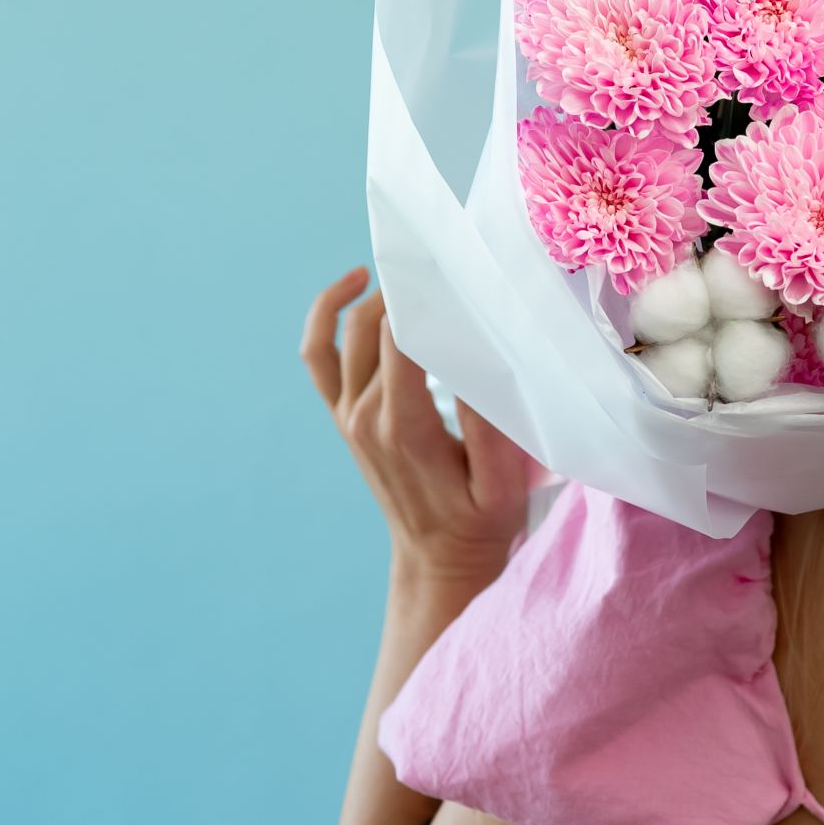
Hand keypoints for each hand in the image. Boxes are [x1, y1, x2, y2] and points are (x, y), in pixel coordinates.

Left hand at [301, 268, 530, 583]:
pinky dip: (327, 316)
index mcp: (405, 427)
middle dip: (407, 289)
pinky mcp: (344, 417)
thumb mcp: (503, 480)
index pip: (404, 340)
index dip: (426, 297)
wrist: (439, 560)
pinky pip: (320, 356)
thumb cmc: (481, 520)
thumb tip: (476, 354)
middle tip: (446, 263)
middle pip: (376, 327)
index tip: (456, 268)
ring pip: (346, 334)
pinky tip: (353, 288)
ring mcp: (348, 416)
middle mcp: (366, 416)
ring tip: (404, 270)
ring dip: (370, 296)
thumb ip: (489, 422)